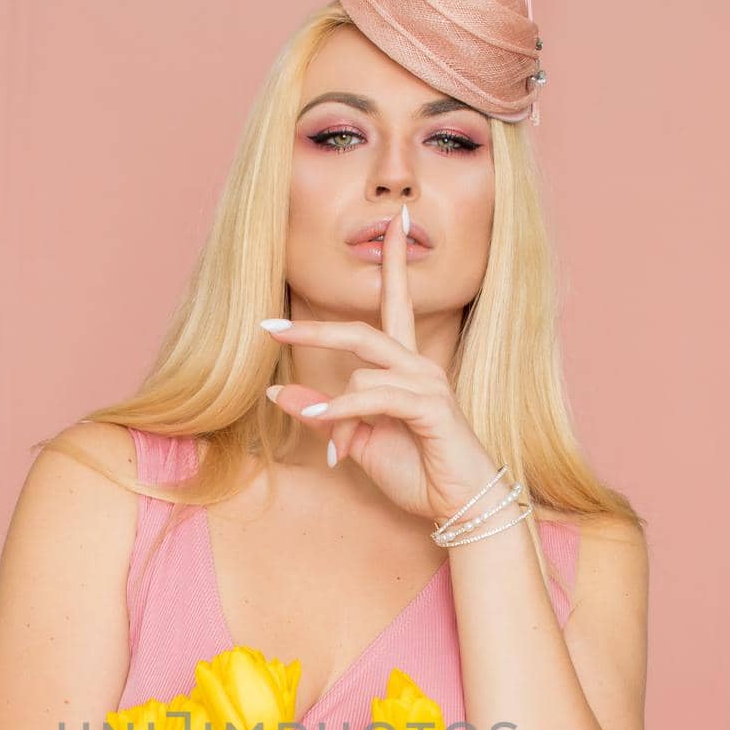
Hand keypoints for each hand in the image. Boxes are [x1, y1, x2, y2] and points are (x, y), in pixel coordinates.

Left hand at [262, 204, 497, 523]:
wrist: (460, 506)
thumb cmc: (418, 472)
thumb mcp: (357, 441)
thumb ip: (321, 414)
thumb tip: (276, 394)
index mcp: (405, 369)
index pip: (398, 303)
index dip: (393, 263)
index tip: (392, 223)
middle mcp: (419, 366)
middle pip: (363, 330)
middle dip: (314, 329)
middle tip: (269, 327)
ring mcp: (428, 384)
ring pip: (363, 369)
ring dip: (333, 405)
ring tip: (322, 435)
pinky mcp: (431, 408)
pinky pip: (375, 397)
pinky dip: (343, 410)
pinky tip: (327, 428)